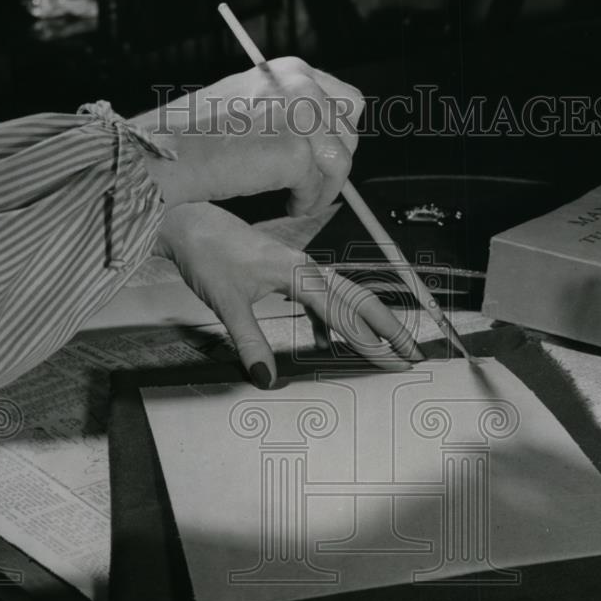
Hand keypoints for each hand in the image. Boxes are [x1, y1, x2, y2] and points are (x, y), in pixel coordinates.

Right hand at [133, 57, 363, 215]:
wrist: (166, 151)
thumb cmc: (197, 134)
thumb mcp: (250, 101)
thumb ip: (287, 109)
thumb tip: (326, 139)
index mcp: (291, 70)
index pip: (348, 102)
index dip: (339, 135)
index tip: (324, 157)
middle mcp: (301, 86)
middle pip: (350, 133)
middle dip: (335, 164)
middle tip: (312, 184)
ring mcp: (300, 118)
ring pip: (340, 164)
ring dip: (324, 190)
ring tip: (299, 201)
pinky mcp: (294, 152)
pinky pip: (318, 187)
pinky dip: (305, 202)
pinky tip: (288, 205)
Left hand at [155, 202, 422, 387]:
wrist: (186, 221)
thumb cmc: (206, 255)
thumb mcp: (226, 303)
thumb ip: (249, 341)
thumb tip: (267, 379)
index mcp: (300, 274)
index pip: (346, 315)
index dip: (373, 343)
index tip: (395, 364)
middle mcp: (308, 268)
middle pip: (361, 300)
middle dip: (390, 329)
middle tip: (413, 356)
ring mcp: (300, 268)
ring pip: (346, 296)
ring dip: (369, 323)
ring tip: (389, 349)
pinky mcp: (288, 271)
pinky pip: (323, 298)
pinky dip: (334, 320)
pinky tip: (328, 341)